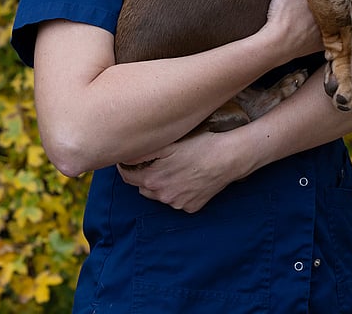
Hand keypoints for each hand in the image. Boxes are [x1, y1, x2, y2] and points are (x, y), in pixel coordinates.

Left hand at [117, 129, 243, 212]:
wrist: (227, 158)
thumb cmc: (199, 145)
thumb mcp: (168, 144)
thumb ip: (143, 152)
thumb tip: (124, 155)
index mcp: (153, 180)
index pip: (127, 176)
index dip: (125, 166)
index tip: (127, 158)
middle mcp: (162, 196)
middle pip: (143, 187)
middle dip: (144, 175)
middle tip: (154, 161)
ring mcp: (177, 204)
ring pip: (160, 195)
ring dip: (161, 184)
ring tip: (174, 167)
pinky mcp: (191, 207)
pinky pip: (177, 200)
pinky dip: (178, 191)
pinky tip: (188, 177)